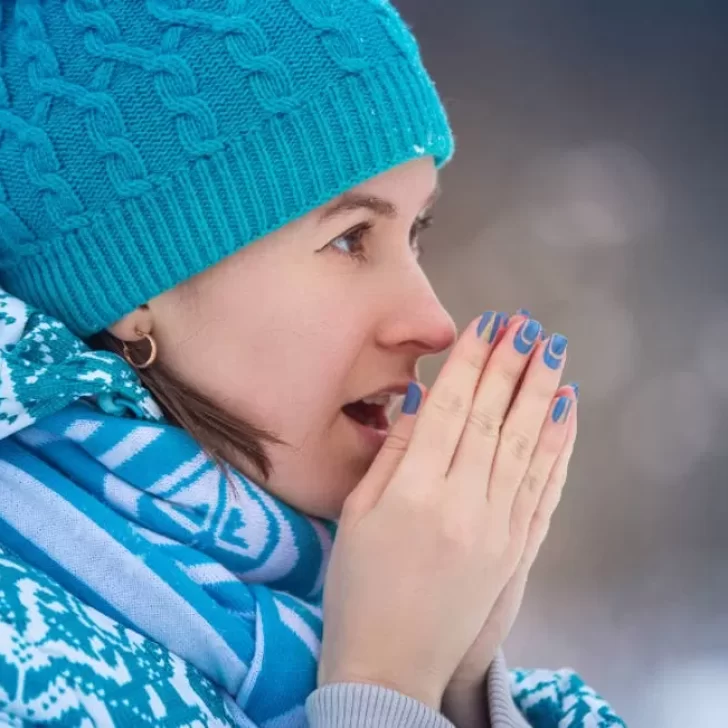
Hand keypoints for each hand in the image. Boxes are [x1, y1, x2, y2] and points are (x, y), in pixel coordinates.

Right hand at [318, 310, 572, 709]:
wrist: (391, 662)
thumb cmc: (359, 586)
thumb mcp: (357, 513)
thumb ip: (393, 454)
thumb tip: (423, 400)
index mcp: (414, 492)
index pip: (450, 409)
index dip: (470, 362)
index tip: (487, 324)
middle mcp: (462, 504)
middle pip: (492, 418)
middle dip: (511, 365)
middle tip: (527, 324)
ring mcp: (496, 528)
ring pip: (525, 446)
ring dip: (541, 393)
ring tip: (553, 351)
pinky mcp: (516, 550)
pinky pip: (543, 487)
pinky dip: (557, 446)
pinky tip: (564, 413)